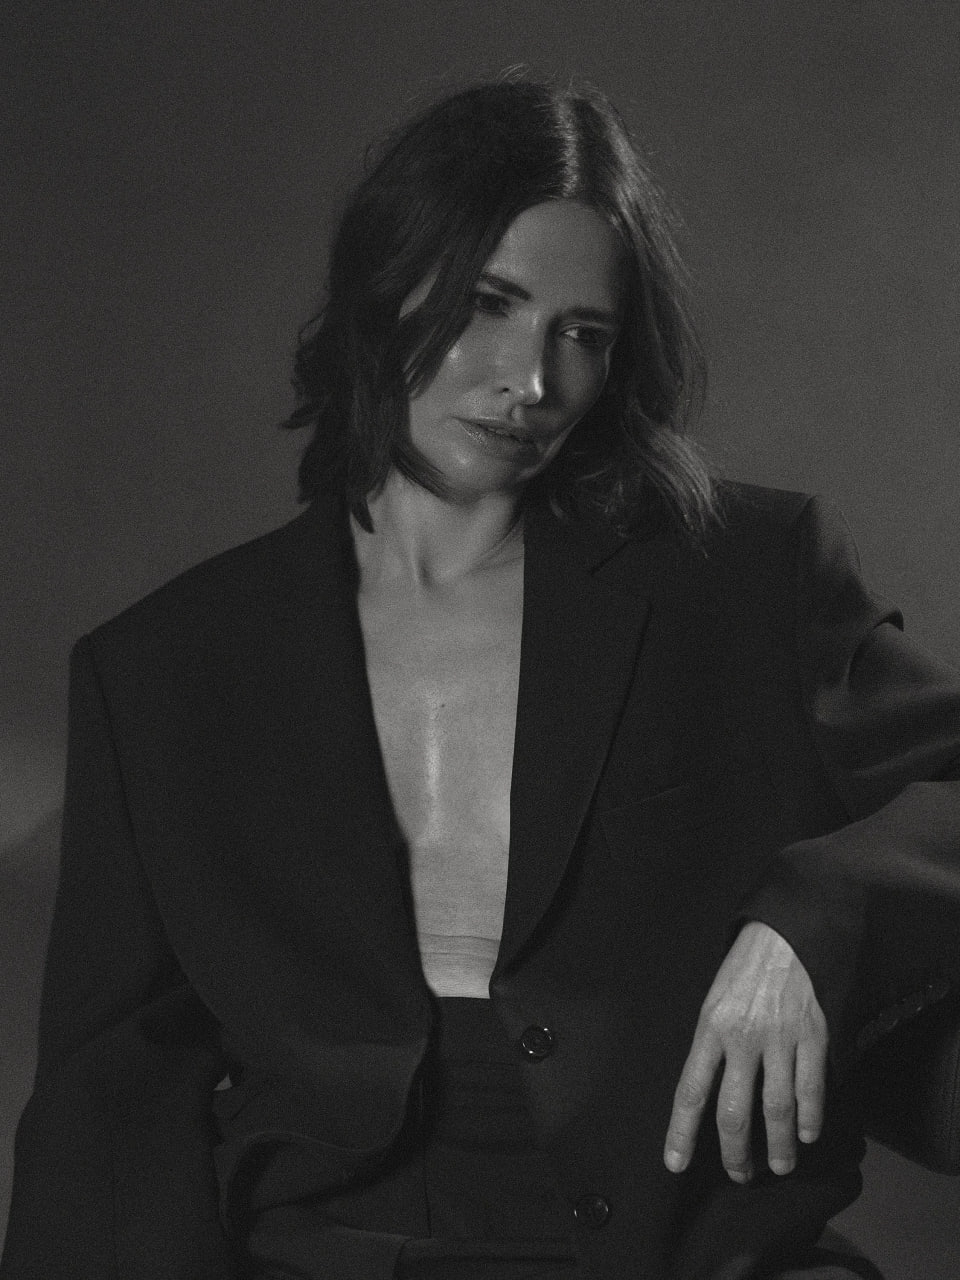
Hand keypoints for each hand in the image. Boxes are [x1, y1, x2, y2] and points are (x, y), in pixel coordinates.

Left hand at [663, 921, 827, 1181]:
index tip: (675, 1164)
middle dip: (735, 1152)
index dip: (681, 1132)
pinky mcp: (813, 1036)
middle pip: (734, 1111)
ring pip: (777, 1109)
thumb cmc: (742, 970)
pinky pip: (812, 1088)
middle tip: (740, 1174)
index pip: (690, 1090)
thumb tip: (708, 1093)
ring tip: (778, 1166)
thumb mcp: (713, 1001)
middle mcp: (743, 1038)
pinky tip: (806, 1135)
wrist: (785, 934)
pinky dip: (810, 1118)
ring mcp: (780, 1039)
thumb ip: (712, 1045)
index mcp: (710, 1028)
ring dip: (778, 1147)